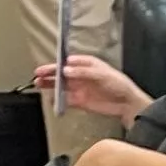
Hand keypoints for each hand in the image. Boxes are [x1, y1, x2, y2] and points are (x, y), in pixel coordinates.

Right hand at [32, 54, 150, 120]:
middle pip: (61, 73)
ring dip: (50, 85)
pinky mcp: (80, 101)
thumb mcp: (102, 74)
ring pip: (61, 86)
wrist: (127, 104)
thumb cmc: (119, 84)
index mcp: (86, 64)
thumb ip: (83, 72)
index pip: (68, 62)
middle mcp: (81, 75)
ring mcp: (80, 88)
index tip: (50, 67)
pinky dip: (58, 100)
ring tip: (38, 84)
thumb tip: (66, 69)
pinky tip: (51, 100)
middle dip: (49, 73)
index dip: (58, 64)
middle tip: (38, 74)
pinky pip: (66, 100)